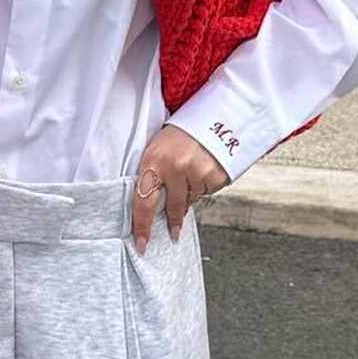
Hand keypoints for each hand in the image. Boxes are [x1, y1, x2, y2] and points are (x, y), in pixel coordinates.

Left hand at [132, 124, 230, 250]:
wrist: (216, 114)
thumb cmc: (181, 132)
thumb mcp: (158, 147)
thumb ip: (154, 174)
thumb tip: (154, 206)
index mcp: (153, 160)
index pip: (143, 202)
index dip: (141, 226)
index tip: (141, 245)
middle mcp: (175, 168)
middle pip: (171, 207)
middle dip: (172, 223)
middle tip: (173, 234)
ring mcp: (197, 173)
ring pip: (190, 200)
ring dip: (189, 194)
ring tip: (192, 171)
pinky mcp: (216, 176)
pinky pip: (207, 192)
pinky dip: (204, 185)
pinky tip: (204, 168)